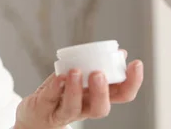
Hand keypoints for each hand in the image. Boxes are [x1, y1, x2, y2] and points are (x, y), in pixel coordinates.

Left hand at [15, 55, 142, 128]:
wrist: (34, 117)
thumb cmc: (62, 96)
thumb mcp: (82, 82)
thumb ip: (98, 67)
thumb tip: (120, 53)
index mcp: (96, 99)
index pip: (120, 95)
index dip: (131, 82)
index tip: (136, 64)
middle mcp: (83, 108)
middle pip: (99, 109)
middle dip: (101, 92)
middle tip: (99, 74)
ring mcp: (62, 112)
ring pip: (72, 107)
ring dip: (75, 90)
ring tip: (75, 72)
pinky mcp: (43, 109)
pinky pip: (49, 99)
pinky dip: (54, 88)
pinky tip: (58, 76)